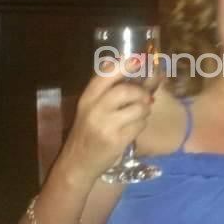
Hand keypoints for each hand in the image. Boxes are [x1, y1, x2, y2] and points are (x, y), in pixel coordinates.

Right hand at [60, 59, 153, 185]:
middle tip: (146, 97)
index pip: (105, 75)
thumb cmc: (87, 132)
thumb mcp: (90, 108)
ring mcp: (106, 126)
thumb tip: (136, 69)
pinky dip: (142, 124)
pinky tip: (135, 127)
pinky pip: (140, 125)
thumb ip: (107, 91)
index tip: (138, 60)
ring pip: (137, 108)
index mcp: (87, 98)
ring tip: (141, 113)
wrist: (78, 162)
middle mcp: (94, 109)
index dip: (124, 65)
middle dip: (141, 93)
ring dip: (145, 110)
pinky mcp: (117, 140)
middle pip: (125, 91)